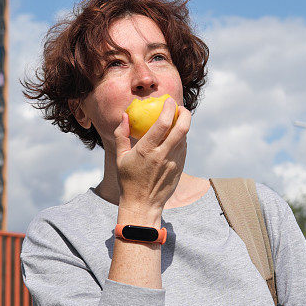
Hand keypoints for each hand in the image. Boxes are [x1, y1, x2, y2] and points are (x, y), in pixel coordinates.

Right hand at [113, 96, 190, 221]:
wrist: (143, 205)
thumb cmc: (128, 180)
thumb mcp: (120, 157)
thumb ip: (121, 134)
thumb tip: (125, 115)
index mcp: (147, 150)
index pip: (163, 123)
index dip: (168, 108)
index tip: (168, 100)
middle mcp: (163, 154)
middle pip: (182, 127)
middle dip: (184, 112)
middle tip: (180, 107)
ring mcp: (174, 162)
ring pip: (185, 137)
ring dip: (183, 124)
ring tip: (177, 119)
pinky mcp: (180, 168)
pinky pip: (184, 147)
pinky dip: (181, 138)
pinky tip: (175, 135)